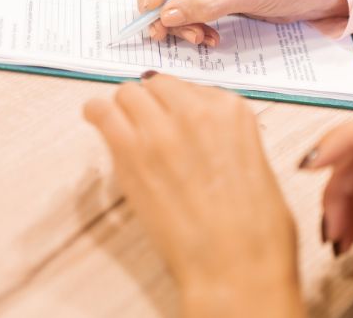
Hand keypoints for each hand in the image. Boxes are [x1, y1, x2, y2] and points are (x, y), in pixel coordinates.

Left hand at [83, 73, 302, 317]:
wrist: (236, 266)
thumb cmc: (256, 230)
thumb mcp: (256, 165)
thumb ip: (227, 139)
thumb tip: (203, 139)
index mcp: (232, 111)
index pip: (192, 88)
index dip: (178, 106)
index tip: (173, 120)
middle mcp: (195, 110)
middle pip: (157, 85)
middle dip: (151, 103)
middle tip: (147, 126)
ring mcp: (160, 128)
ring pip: (128, 93)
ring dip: (124, 109)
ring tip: (121, 127)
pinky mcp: (130, 151)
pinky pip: (101, 112)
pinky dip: (97, 114)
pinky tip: (96, 120)